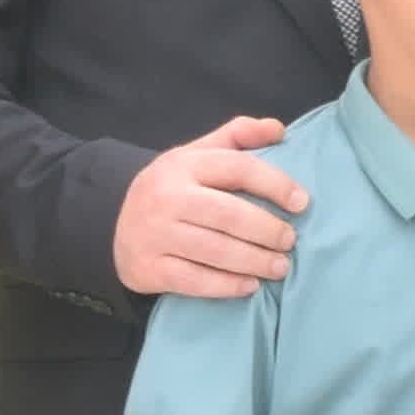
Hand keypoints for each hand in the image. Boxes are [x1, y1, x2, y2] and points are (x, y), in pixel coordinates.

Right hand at [113, 115, 308, 298]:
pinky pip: (194, 280)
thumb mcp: (195, 155)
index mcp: (184, 164)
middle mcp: (167, 197)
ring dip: (254, 261)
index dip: (275, 184)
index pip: (238, 168)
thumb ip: (236, 136)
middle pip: (228, 214)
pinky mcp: (148, 268)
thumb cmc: (171, 189)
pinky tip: (250, 286)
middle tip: (291, 241)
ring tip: (280, 267)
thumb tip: (279, 128)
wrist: (113, 224)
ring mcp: (156, 234)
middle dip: (267, 230)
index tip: (302, 202)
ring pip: (215, 250)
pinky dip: (227, 285)